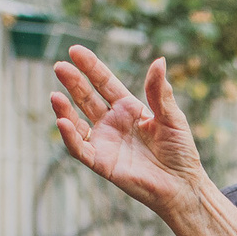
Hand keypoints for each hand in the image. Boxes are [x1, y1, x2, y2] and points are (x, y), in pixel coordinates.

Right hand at [51, 49, 210, 225]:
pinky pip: (80, 149)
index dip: (90, 67)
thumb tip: (159, 60)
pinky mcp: (102, 163)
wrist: (182, 184)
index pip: (104, 83)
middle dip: (73, 82)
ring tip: (54, 96)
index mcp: (129, 108)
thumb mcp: (171, 117)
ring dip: (64, 109)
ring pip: (77, 122)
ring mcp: (105, 142)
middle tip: (60, 66)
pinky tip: (62, 121)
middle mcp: (113, 123)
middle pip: (86, 98)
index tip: (75, 51)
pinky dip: (70, 136)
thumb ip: (160, 92)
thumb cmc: (180, 151)